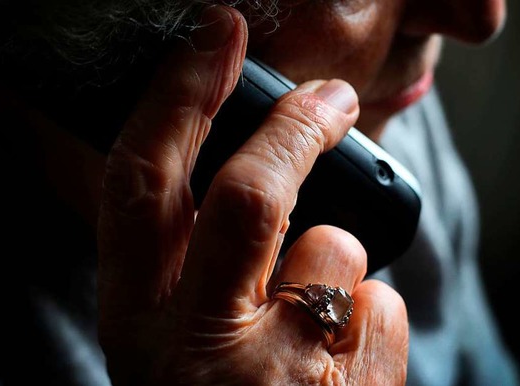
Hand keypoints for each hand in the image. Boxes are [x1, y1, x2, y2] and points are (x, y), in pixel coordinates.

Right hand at [97, 5, 407, 384]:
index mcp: (138, 322)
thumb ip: (197, 259)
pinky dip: (370, 314)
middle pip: (245, 197)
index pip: (142, 186)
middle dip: (291, 128)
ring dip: (336, 263)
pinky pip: (381, 303)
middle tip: (331, 97)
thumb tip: (260, 175)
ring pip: (335, 250)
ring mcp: (274, 378)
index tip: (214, 38)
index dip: (177, 99)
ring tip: (313, 320)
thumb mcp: (177, 334)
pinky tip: (343, 364)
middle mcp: (192, 353)